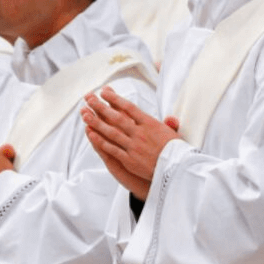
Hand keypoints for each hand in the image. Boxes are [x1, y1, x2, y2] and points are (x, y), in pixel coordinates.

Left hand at [80, 86, 179, 200]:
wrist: (179, 172)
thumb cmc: (177, 153)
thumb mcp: (175, 135)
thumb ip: (169, 125)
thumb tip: (169, 118)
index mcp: (151, 124)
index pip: (129, 108)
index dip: (115, 99)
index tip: (104, 91)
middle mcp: (140, 133)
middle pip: (116, 117)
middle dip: (100, 107)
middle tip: (88, 98)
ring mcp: (134, 146)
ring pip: (111, 132)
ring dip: (96, 122)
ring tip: (84, 114)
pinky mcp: (130, 160)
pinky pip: (112, 148)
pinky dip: (100, 140)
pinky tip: (90, 133)